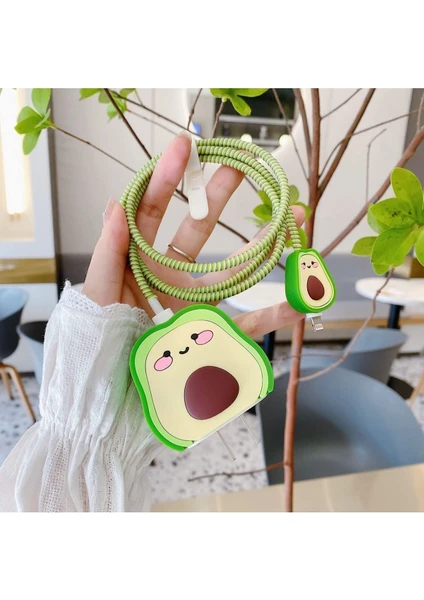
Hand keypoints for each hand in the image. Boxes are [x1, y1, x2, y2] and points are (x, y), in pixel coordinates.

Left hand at [83, 132, 305, 337]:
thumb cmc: (92, 352)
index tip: (186, 145)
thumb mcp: (94, 298)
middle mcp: (167, 279)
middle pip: (197, 229)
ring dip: (263, 244)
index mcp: (135, 265)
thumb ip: (108, 254)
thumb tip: (117, 201)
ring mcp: (193, 306)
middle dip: (219, 193)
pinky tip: (300, 298)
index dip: (167, 177)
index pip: (151, 212)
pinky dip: (275, 314)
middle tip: (243, 161)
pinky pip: (248, 324)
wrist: (105, 408)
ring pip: (232, 269)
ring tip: (291, 214)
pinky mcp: (211, 337)